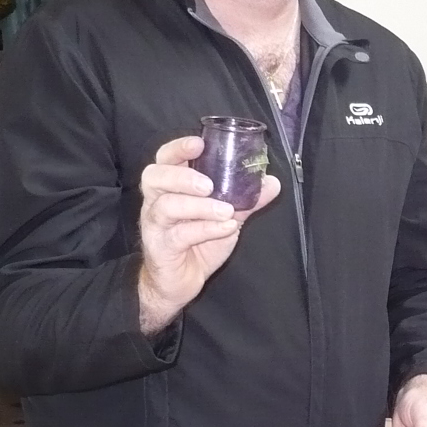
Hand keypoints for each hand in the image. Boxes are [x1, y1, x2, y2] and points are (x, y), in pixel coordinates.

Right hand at [137, 136, 280, 334]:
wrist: (180, 283)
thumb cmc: (197, 244)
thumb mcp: (225, 218)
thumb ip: (245, 200)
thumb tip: (272, 182)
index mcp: (170, 187)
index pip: (165, 158)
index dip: (178, 148)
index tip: (200, 143)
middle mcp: (157, 201)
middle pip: (154, 176)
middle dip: (182, 176)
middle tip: (209, 184)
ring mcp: (155, 225)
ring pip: (166, 206)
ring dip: (199, 205)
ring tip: (226, 210)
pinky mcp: (160, 248)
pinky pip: (179, 235)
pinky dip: (205, 229)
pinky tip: (226, 228)